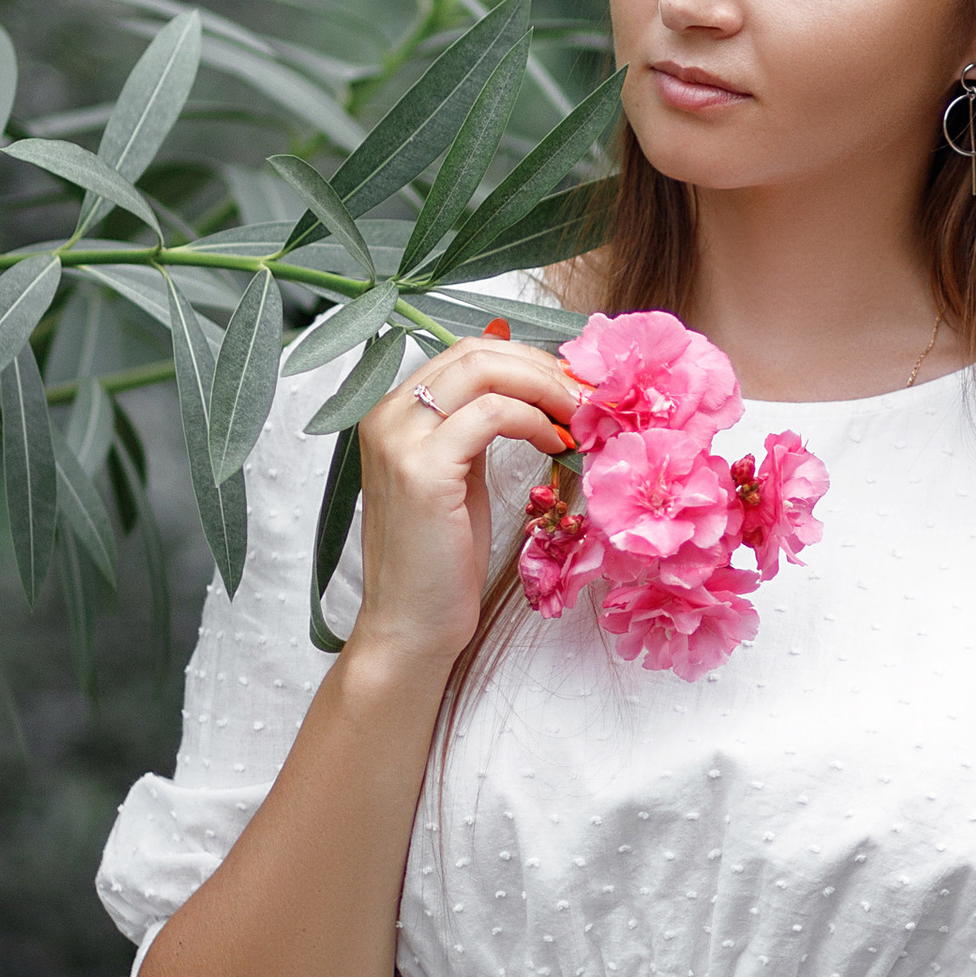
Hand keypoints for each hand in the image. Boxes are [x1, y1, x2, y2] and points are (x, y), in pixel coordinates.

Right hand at [351, 332, 579, 669]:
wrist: (412, 625)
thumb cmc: (441, 559)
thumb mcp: (460, 476)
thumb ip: (479, 427)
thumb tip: (533, 383)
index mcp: (394, 413)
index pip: (466, 352)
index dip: (527, 359)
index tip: (573, 384)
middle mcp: (388, 416)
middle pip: (476, 351)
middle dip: (542, 367)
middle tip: (587, 396)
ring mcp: (400, 439)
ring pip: (485, 370)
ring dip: (546, 387)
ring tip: (581, 417)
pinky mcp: (424, 469)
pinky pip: (493, 413)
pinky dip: (535, 421)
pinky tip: (557, 445)